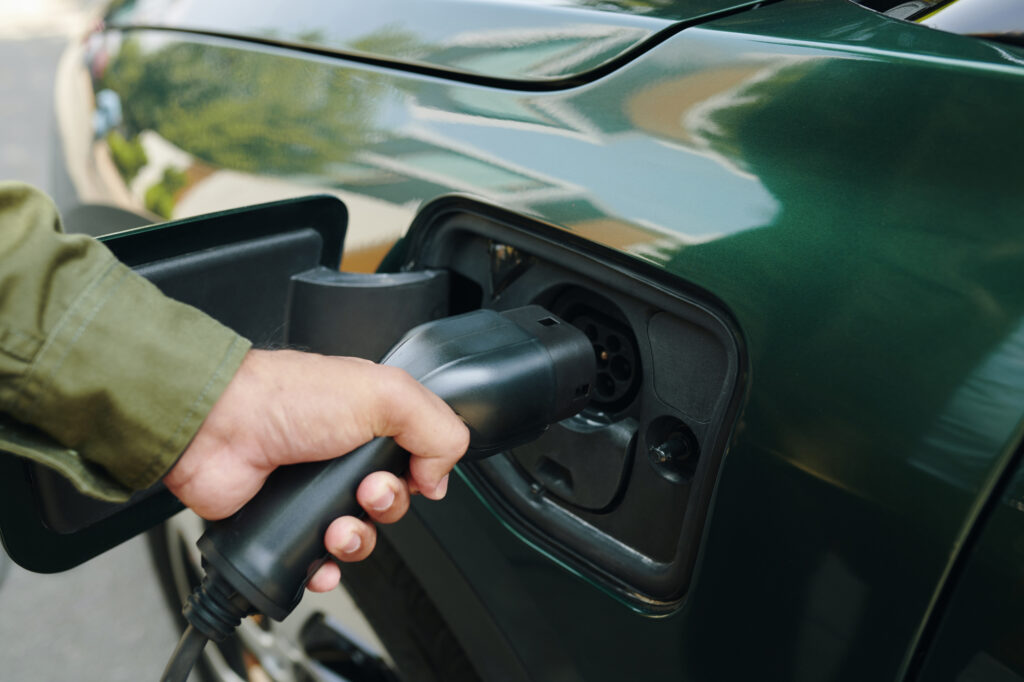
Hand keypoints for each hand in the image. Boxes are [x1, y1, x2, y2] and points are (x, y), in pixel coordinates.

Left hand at [163, 349, 468, 591]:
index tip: (412, 474)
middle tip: (365, 492)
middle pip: (393, 503)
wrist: (216, 429)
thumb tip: (440, 477)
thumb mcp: (385, 393)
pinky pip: (318, 563)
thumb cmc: (285, 398)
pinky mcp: (285, 524)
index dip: (421, 474)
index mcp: (372, 419)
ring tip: (335, 526)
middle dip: (387, 507)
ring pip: (359, 537)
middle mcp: (344, 455)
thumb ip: (436, 428)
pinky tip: (320, 560)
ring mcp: (313, 491)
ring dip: (357, 541)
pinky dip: (325, 569)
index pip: (419, 458)